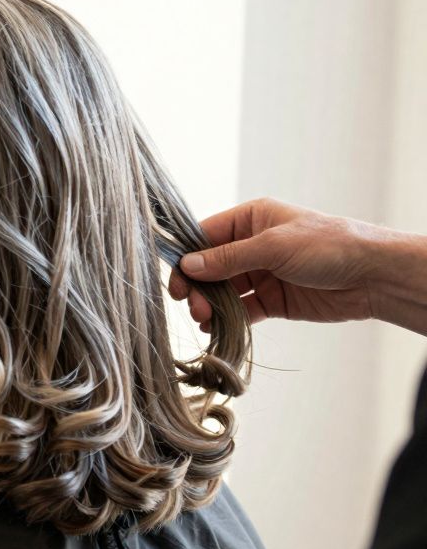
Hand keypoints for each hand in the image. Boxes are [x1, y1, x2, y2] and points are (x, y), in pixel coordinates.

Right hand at [168, 198, 391, 330]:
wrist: (372, 277)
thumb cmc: (328, 245)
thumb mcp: (273, 246)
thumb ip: (228, 258)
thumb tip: (189, 265)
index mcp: (251, 219)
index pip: (205, 236)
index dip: (187, 256)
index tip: (176, 279)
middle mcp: (252, 245)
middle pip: (210, 267)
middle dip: (198, 286)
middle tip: (192, 306)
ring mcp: (261, 274)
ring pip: (223, 290)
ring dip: (210, 305)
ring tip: (205, 319)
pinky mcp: (272, 300)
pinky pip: (241, 310)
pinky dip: (227, 319)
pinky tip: (216, 328)